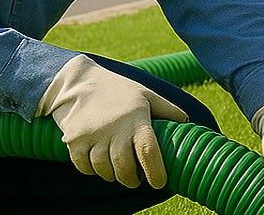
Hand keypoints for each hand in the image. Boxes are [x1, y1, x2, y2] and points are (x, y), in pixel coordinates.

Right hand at [35, 54, 187, 188]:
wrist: (80, 81)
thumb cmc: (119, 90)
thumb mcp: (145, 95)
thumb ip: (167, 109)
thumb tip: (189, 123)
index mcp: (136, 117)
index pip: (148, 149)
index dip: (155, 171)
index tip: (159, 182)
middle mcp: (114, 127)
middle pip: (124, 167)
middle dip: (131, 179)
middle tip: (136, 179)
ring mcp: (92, 134)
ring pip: (104, 170)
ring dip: (112, 175)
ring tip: (117, 170)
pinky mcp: (74, 139)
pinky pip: (84, 167)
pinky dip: (92, 170)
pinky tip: (98, 163)